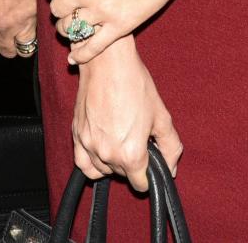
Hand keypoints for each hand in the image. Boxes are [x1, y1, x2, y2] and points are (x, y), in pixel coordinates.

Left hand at [45, 0, 186, 64]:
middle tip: (66, 10)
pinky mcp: (119, 26)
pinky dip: (81, 54)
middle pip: (57, 9)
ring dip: (66, 30)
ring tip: (71, 29)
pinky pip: (93, 46)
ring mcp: (101, 12)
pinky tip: (75, 58)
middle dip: (59, 10)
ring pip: (70, 29)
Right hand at [71, 40, 181, 186]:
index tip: (150, 160)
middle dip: (132, 163)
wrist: (108, 62)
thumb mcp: (162, 116)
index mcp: (131, 154)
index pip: (141, 184)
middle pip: (122, 175)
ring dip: (113, 162)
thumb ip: (170, 147)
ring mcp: (89, 145)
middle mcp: (108, 154)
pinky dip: (92, 164)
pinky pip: (82, 163)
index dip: (149, 175)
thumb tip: (170, 168)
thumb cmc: (135, 84)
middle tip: (137, 139)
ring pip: (103, 170)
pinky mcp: (77, 134)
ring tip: (121, 140)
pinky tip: (101, 151)